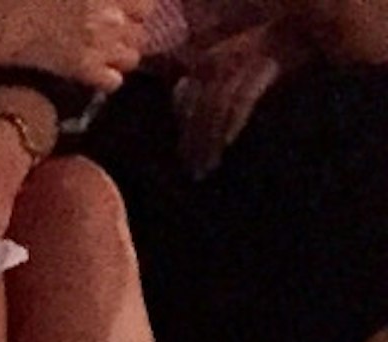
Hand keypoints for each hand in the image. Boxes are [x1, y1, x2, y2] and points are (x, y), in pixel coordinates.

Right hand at [0, 0, 141, 91]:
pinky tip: (94, 75)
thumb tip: (91, 5)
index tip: (126, 10)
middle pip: (142, 27)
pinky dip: (106, 79)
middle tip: (112, 33)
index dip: (137, 7)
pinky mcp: (83, 69)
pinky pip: (113, 81)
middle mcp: (110, 14)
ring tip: (105, 56)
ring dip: (121, 55)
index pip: (147, 3)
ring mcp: (99, 43)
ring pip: (133, 55)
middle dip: (131, 30)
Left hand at [176, 24, 289, 166]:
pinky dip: (233, 123)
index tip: (184, 158)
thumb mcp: (229, 71)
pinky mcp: (262, 67)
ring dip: (211, 140)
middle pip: (198, 110)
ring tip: (209, 166)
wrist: (300, 30)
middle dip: (194, 144)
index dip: (184, 132)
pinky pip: (242, 100)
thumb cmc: (264, 58)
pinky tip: (228, 142)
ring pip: (216, 108)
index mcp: (205, 63)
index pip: (183, 102)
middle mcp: (216, 62)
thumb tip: (183, 118)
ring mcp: (239, 63)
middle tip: (195, 171)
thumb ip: (208, 91)